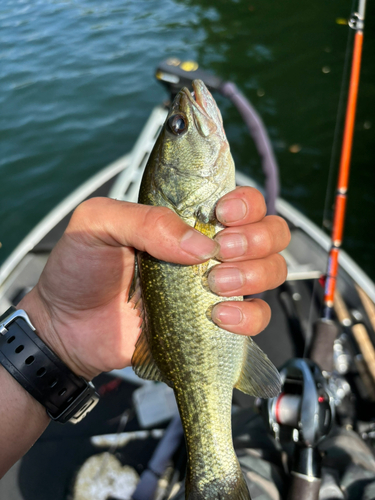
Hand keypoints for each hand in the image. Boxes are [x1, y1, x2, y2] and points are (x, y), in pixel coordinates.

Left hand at [19, 187, 289, 380]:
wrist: (68, 327)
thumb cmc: (81, 269)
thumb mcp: (98, 225)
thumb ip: (144, 220)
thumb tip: (201, 247)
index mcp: (186, 218)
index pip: (242, 199)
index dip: (246, 203)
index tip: (222, 215)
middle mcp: (210, 248)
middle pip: (270, 232)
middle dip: (256, 239)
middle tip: (221, 252)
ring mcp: (215, 286)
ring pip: (272, 270)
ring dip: (255, 275)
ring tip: (214, 285)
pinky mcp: (215, 322)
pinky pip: (257, 316)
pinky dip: (248, 315)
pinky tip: (217, 316)